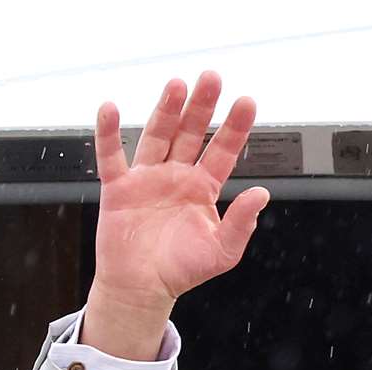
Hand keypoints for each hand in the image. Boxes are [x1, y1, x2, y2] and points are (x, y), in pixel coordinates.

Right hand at [85, 73, 269, 358]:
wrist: (142, 289)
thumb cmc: (180, 271)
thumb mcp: (222, 253)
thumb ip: (241, 223)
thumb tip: (262, 194)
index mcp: (202, 189)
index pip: (222, 151)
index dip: (235, 127)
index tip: (247, 102)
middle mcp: (176, 176)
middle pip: (191, 133)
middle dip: (202, 106)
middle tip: (212, 78)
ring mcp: (147, 178)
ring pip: (158, 136)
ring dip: (166, 110)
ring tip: (177, 85)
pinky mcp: (119, 188)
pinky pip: (112, 156)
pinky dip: (109, 133)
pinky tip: (111, 109)